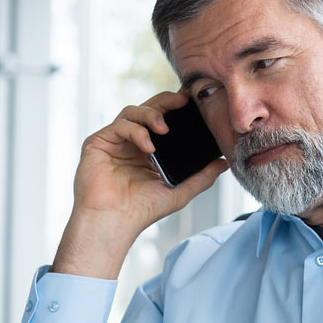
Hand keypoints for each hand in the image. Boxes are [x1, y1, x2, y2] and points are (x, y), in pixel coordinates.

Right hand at [51, 91, 228, 278]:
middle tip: (183, 101)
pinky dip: (136, 131)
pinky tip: (148, 146)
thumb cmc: (142, 211)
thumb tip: (225, 163)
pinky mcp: (98, 142)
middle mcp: (130, 142)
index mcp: (148, 150)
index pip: (164, 119)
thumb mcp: (179, 191)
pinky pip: (119, 125)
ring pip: (132, 111)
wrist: (114, 221)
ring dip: (151, 115)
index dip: (176, 107)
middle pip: (148, 108)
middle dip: (166, 101)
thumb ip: (202, 177)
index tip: (193, 102)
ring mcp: (114, 141)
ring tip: (164, 129)